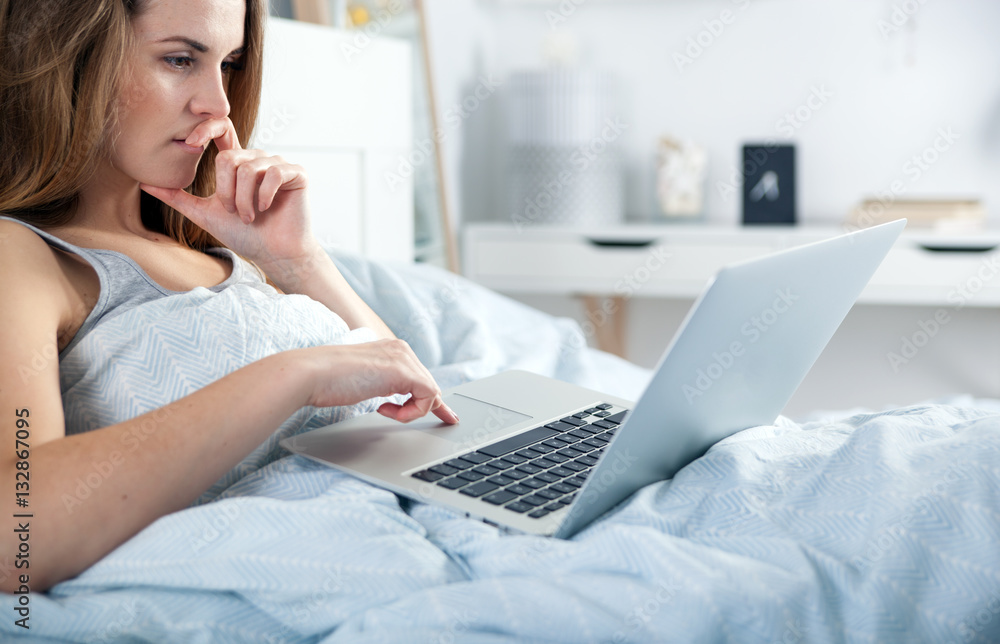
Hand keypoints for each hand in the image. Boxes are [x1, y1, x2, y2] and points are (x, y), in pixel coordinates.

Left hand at [140, 117, 317, 266]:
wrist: (275, 255)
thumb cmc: (244, 235)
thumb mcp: (204, 213)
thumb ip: (177, 197)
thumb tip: (142, 182)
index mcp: (238, 163)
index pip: (221, 129)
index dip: (205, 128)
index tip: (191, 143)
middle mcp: (257, 158)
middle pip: (229, 158)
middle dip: (226, 191)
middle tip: (235, 213)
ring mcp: (278, 164)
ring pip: (248, 168)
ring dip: (244, 200)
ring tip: (250, 216)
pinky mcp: (296, 173)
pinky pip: (272, 173)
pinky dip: (264, 196)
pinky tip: (266, 209)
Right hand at [302, 340, 458, 424]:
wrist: (311, 374)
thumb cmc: (328, 381)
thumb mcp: (364, 382)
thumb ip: (383, 385)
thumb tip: (397, 400)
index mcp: (391, 349)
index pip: (420, 375)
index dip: (433, 398)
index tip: (445, 413)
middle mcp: (401, 349)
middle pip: (429, 384)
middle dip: (434, 406)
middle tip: (448, 421)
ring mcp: (403, 358)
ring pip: (430, 392)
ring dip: (412, 411)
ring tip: (386, 412)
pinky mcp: (403, 371)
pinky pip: (427, 397)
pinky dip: (411, 412)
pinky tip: (386, 410)